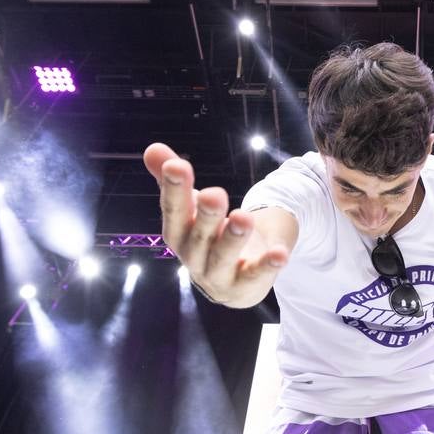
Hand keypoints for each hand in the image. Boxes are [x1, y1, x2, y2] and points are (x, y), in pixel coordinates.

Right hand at [143, 143, 288, 303]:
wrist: (230, 280)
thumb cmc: (206, 235)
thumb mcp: (191, 207)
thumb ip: (174, 179)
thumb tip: (152, 148)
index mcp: (178, 233)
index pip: (173, 211)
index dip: (174, 189)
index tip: (177, 165)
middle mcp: (194, 256)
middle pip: (198, 236)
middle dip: (206, 215)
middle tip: (214, 194)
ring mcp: (219, 274)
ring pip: (223, 257)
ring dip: (233, 238)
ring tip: (243, 217)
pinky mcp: (245, 284)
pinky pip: (255, 275)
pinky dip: (267, 265)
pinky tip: (280, 253)